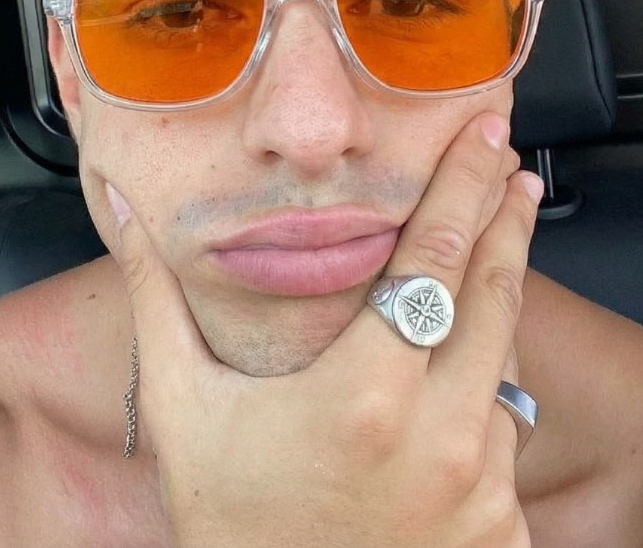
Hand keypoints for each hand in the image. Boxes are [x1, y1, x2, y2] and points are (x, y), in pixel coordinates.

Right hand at [111, 113, 541, 547]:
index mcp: (367, 394)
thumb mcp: (181, 410)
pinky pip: (505, 433)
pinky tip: (457, 383)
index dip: (465, 185)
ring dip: (496, 303)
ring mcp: (484, 488)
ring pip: (505, 362)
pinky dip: (486, 392)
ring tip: (488, 254)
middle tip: (514, 166)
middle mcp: (443, 437)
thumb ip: (158, 299)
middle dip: (507, 218)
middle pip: (497, 293)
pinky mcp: (503, 531)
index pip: (437, 258)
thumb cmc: (230, 527)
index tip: (487, 135)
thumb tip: (128, 209)